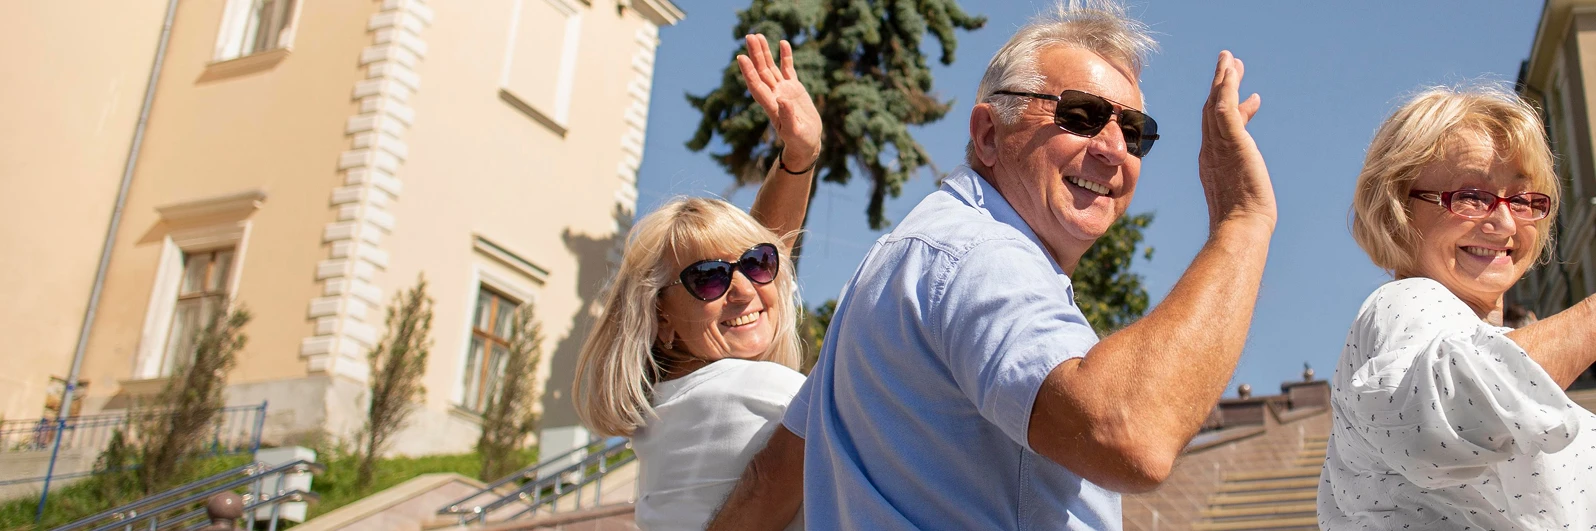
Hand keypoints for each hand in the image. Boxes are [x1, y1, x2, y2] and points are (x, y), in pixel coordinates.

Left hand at [737, 34, 821, 170]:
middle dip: (754, 55)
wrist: (807, 144)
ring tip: (758, 35)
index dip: (748, 72)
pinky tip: (782, 43)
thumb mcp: (795, 131)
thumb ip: (787, 116)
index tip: (741, 58)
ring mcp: (783, 91)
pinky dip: (785, 57)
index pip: (757, 86)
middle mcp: (774, 95)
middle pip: (761, 72)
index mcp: (772, 106)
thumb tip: (781, 98)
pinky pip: (788, 69)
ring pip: (770, 68)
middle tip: (748, 36)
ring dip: (764, 52)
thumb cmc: (800, 142)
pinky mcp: (794, 89)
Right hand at [1198, 51, 1275, 229]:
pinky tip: (1230, 70)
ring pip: (1216, 103)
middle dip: (1220, 85)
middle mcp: (1209, 150)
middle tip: (1231, 64)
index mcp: (1210, 162)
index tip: (1244, 95)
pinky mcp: (1232, 141)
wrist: (1239, 228)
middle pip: (1211, 109)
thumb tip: (1252, 198)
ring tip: (1231, 58)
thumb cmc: (1243, 223)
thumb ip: (1244, 186)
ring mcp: (1218, 145)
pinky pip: (1225, 107)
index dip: (1226, 107)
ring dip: (1223, 78)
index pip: (1216, 127)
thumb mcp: (1244, 196)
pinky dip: (1226, 86)